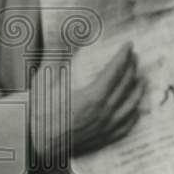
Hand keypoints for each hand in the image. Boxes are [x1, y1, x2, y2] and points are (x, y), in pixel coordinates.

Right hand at [31, 42, 146, 161]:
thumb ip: (55, 54)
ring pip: (130, 106)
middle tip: (134, 57)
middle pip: (125, 86)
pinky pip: (126, 127)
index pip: (116, 71)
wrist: (32, 142)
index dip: (124, 56)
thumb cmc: (37, 111)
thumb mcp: (43, 80)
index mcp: (91, 97)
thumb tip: (59, 31)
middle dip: (132, 68)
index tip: (128, 46)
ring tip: (141, 79)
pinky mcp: (103, 139)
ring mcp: (105, 128)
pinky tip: (136, 109)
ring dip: (138, 90)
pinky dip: (133, 115)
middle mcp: (103, 113)